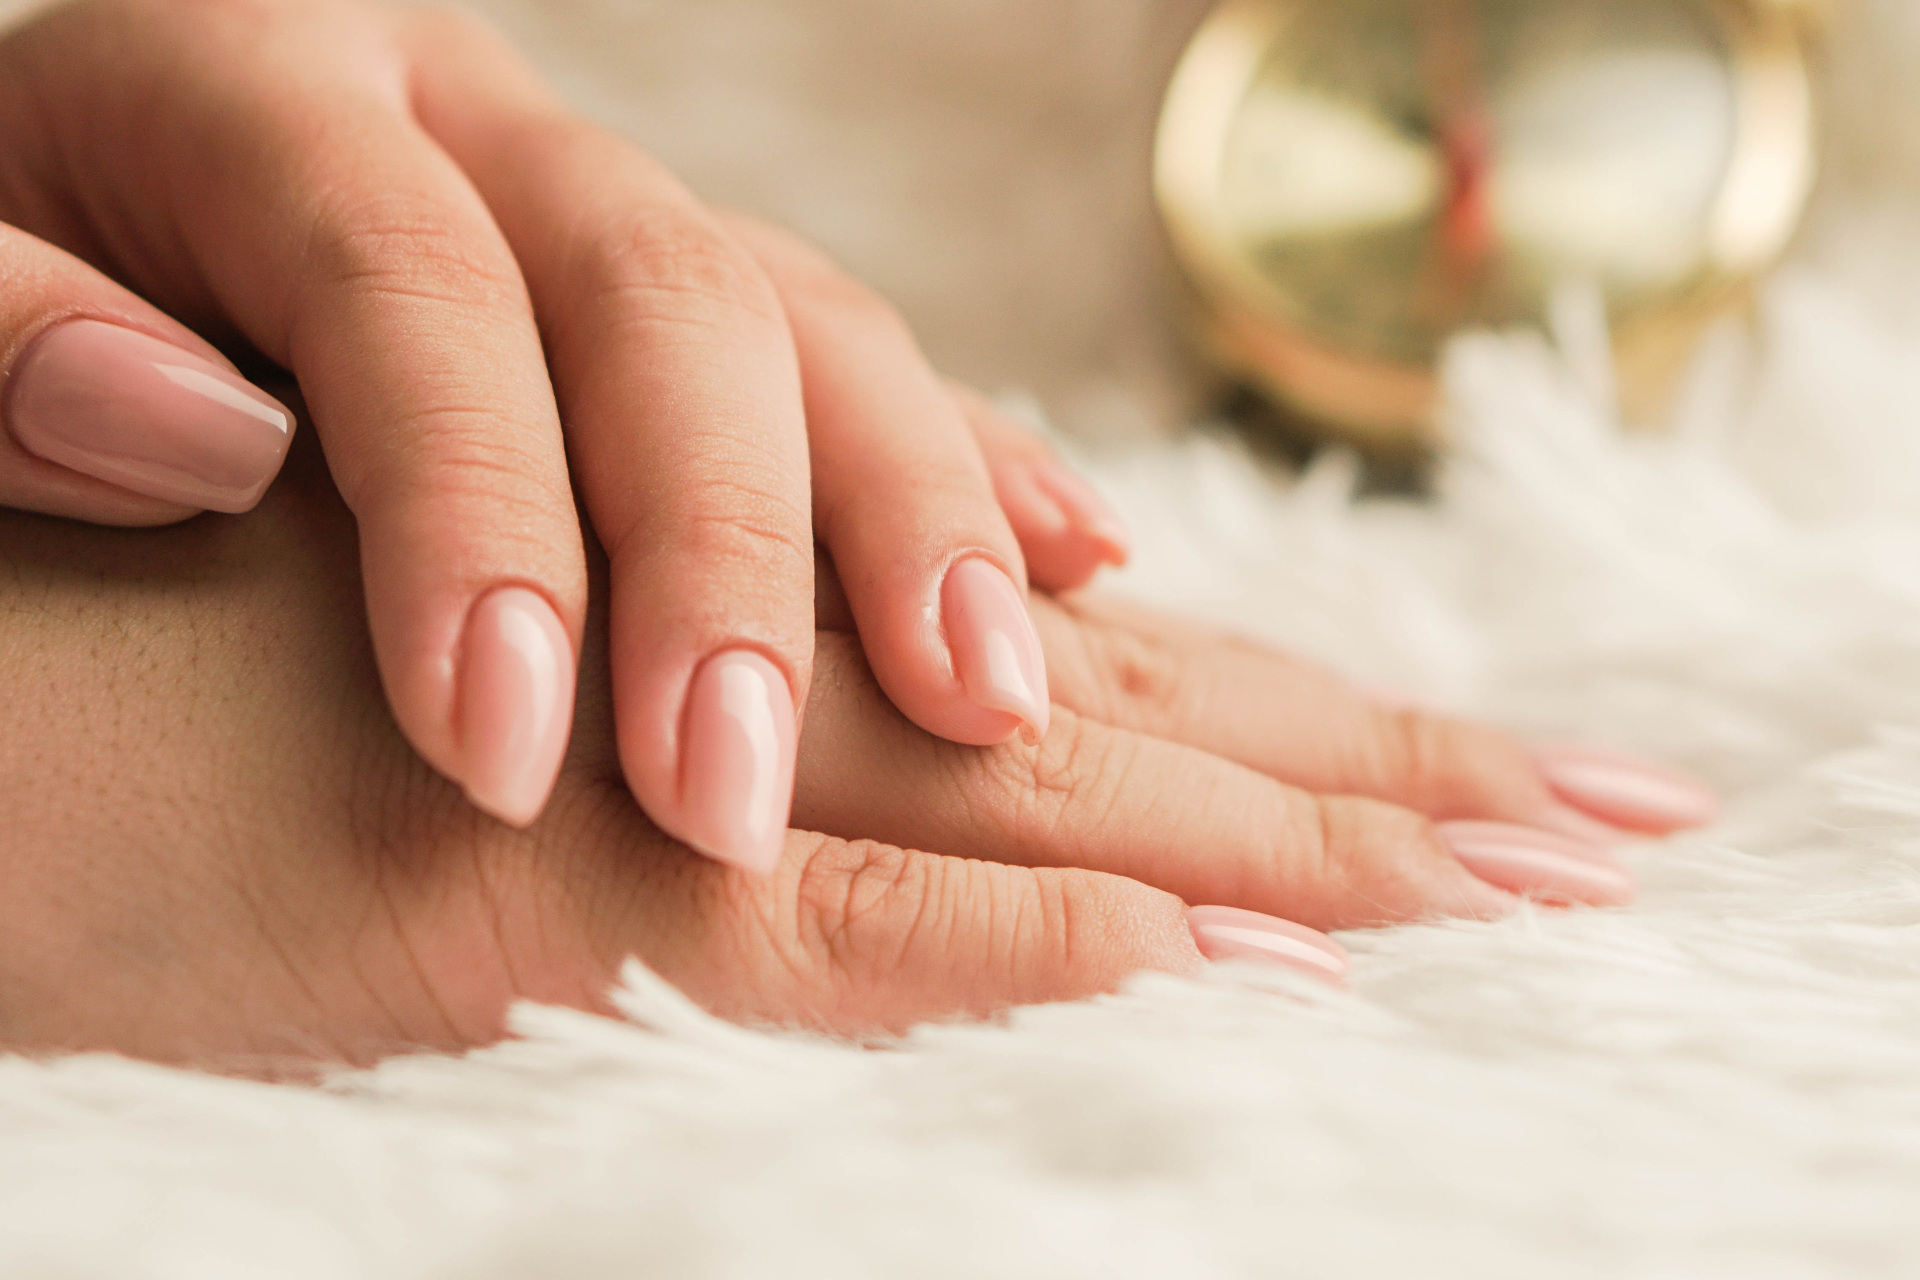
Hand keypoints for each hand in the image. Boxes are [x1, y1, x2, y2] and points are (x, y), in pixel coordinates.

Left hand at [0, 0, 1124, 872]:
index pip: (415, 289)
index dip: (476, 512)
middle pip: (667, 302)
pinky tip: (1068, 566)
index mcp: (267, 87)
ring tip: (988, 704)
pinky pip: (857, 364)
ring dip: (912, 524)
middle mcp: (478, 130)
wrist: (91, 210)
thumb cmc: (11, 279)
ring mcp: (608, 211)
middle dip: (726, 558)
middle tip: (734, 792)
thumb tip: (191, 431)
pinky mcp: (696, 305)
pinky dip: (969, 470)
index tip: (495, 755)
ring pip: (810, 329)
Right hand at [0, 428, 1710, 1066]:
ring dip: (1277, 856)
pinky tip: (1193, 965)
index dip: (1329, 738)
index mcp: (769, 646)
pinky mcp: (496, 887)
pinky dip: (997, 944)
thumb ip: (781, 745)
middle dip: (1386, 785)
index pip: (1109, 687)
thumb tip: (1022, 766)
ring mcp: (645, 770)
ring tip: (1510, 900)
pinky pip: (793, 925)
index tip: (1528, 794)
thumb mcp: (562, 706)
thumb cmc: (240, 707)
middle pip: (1129, 724)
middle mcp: (745, 674)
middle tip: (1616, 833)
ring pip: (1019, 798)